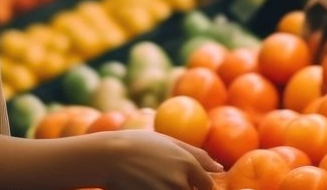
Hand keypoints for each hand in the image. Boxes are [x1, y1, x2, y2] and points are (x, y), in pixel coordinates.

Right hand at [83, 130, 222, 189]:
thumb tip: (220, 168)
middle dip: (185, 189)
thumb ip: (197, 155)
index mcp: (188, 164)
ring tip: (154, 180)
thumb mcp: (169, 142)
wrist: (107, 156)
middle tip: (164, 180)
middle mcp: (180, 181)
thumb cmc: (138, 145)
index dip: (200, 187)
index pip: (207, 186)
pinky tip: (146, 185)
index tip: (189, 184)